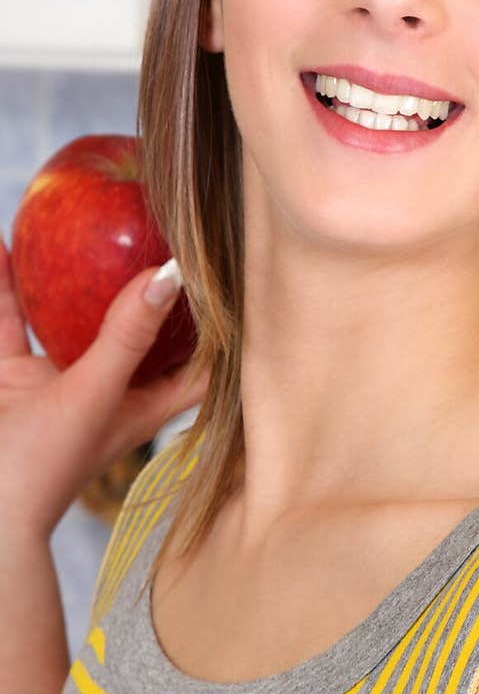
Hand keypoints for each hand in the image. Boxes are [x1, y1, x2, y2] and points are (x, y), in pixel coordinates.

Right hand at [0, 229, 208, 544]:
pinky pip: (11, 322)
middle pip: (141, 332)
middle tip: (168, 235)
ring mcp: (57, 382)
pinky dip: (8, 288)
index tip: (239, 283)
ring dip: (73, 277)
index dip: (224, 333)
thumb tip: (170, 276)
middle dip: (153, 290)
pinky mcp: (12, 377)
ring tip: (85, 225)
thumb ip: (127, 336)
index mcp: (143, 404)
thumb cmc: (43, 467)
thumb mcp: (94, 395)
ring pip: (69, 317)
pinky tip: (3, 246)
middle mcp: (106, 390)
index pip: (202, 368)